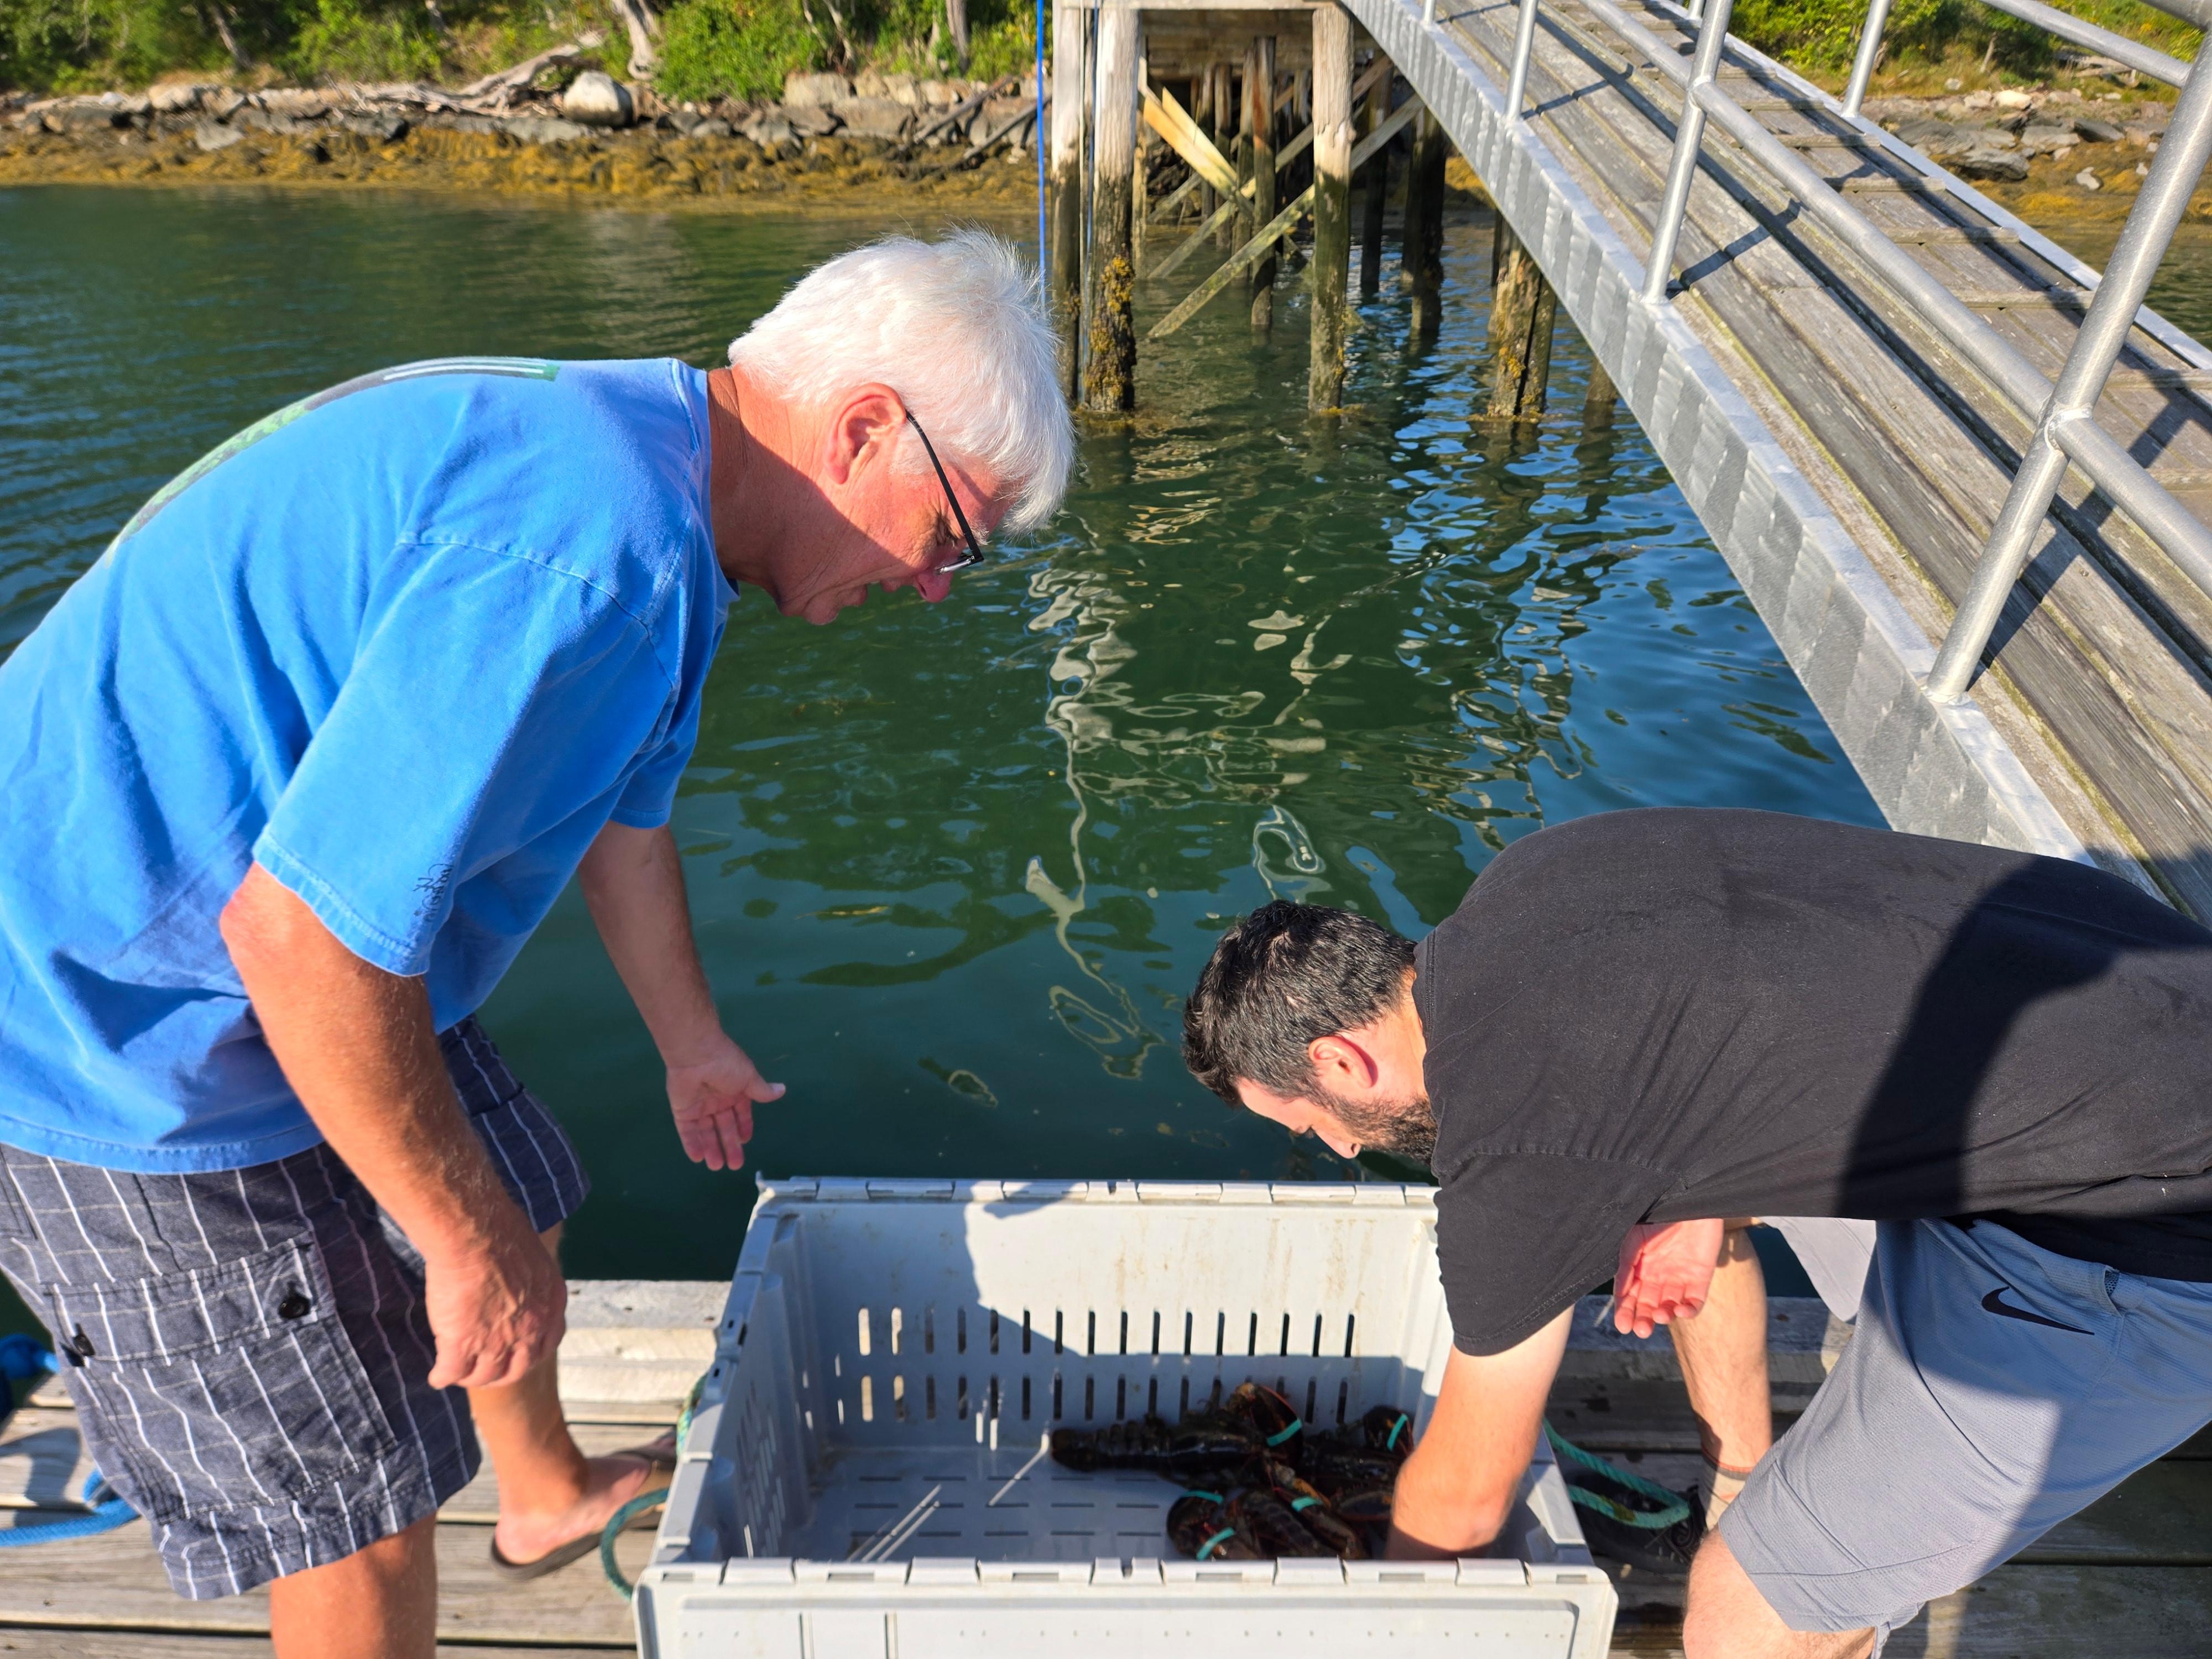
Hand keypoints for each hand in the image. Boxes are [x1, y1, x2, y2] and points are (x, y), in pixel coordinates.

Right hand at [423, 1215, 566, 1388]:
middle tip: (485, 1374)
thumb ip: (528, 1277)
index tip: (516, 1356)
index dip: (529, 1354)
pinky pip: (451, 1372)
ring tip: (458, 1374)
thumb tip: (516, 1277)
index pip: (546, 1344)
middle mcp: (530, 1329)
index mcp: (551, 1305)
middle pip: (516, 1369)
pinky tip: (436, 1376)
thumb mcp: (532, 1255)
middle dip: (499, 1375)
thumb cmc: (500, 1229)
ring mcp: (497, 1341)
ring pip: (483, 1376)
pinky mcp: (462, 1344)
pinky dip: (442, 1377)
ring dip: (469, 1377)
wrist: (475, 1233)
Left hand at [667, 1032, 784, 1169]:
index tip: (745, 1140)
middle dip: (729, 1145)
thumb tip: (782, 1090)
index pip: (740, 1113)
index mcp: (734, 1091)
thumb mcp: (749, 1078)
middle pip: (724, 1127)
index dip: (743, 1127)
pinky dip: (692, 1144)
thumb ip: (762, 1090)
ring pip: (706, 1132)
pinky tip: (697, 1158)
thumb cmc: (727, 1065)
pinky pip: (687, 1131)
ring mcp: (699, 1106)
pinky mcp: (682, 1111)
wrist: (697, 1056)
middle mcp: (717, 1100)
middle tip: (734, 1165)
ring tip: (716, 1166)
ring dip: (712, 1148)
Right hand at [1613, 1217, 1725, 1338]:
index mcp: (1639, 1267)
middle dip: (1644, 1319)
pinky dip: (1688, 1311)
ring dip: (1664, 1317)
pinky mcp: (1701, 1277)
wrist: (1690, 1199)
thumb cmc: (1659, 1214)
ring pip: (1670, 1307)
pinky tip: (1680, 1310)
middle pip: (1649, 1306)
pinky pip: (1695, 1301)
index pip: (1630, 1296)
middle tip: (1641, 1330)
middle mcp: (1658, 1276)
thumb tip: (1620, 1293)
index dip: (1625, 1312)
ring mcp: (1680, 1278)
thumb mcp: (1634, 1237)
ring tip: (1660, 1317)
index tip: (1622, 1326)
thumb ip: (1626, 1263)